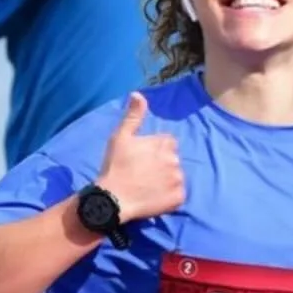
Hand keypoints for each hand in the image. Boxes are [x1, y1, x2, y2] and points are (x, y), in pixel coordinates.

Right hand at [96, 93, 186, 223]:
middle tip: (143, 174)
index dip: (155, 151)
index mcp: (165, 143)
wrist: (113, 198)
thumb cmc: (115, 166)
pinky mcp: (179, 198)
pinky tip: (154, 197)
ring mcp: (178, 180)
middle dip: (162, 165)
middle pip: (173, 160)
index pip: (168, 143)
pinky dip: (169, 197)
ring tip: (148, 187)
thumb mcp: (121, 137)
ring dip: (166, 181)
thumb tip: (138, 94)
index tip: (142, 159)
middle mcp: (176, 159)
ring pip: (176, 177)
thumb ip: (133, 116)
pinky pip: (178, 195)